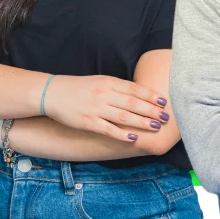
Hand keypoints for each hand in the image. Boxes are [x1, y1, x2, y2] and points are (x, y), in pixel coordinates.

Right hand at [43, 74, 170, 141]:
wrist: (53, 93)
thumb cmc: (80, 87)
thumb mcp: (100, 81)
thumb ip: (118, 87)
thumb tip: (140, 94)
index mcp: (108, 82)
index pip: (134, 89)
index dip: (150, 95)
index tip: (164, 101)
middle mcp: (104, 94)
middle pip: (132, 103)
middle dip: (151, 110)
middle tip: (166, 116)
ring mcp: (96, 109)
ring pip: (124, 116)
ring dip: (142, 122)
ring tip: (156, 126)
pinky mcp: (87, 122)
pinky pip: (108, 130)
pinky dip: (122, 134)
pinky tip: (133, 137)